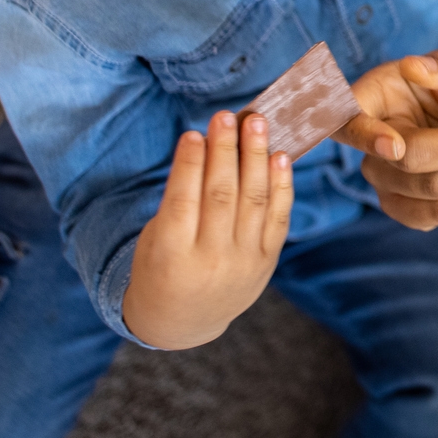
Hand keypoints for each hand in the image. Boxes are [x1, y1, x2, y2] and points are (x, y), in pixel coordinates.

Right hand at [120, 112, 291, 349]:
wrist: (184, 320)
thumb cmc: (162, 269)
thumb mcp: (155, 240)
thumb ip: (178, 201)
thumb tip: (207, 147)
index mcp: (173, 255)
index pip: (183, 201)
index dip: (190, 165)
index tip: (195, 133)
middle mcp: (211, 259)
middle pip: (222, 195)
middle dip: (226, 151)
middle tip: (227, 116)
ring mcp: (243, 261)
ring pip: (253, 200)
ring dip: (256, 157)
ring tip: (257, 124)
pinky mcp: (266, 261)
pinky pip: (278, 217)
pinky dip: (281, 185)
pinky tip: (279, 156)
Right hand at [338, 50, 437, 227]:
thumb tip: (413, 65)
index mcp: (382, 90)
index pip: (349, 117)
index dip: (365, 133)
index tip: (394, 146)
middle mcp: (374, 134)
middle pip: (407, 158)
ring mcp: (386, 175)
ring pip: (428, 190)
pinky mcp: (405, 206)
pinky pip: (435, 216)